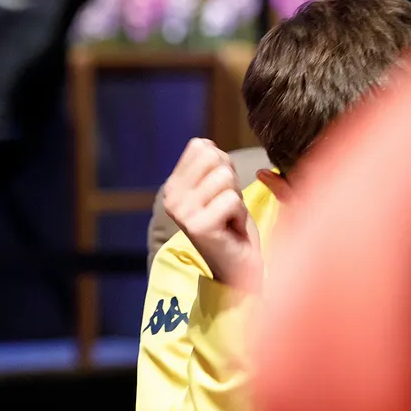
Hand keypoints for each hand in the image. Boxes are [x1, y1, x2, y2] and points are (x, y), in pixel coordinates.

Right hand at [162, 138, 263, 291]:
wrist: (238, 266)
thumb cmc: (231, 225)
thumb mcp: (220, 186)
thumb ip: (212, 163)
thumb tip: (205, 144)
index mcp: (172, 186)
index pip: (202, 147)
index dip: (222, 166)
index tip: (220, 192)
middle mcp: (171, 199)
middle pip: (214, 160)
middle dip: (230, 181)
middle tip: (226, 206)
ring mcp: (182, 213)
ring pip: (224, 178)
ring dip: (236, 198)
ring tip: (228, 217)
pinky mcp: (198, 226)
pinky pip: (232, 200)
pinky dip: (239, 214)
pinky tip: (230, 229)